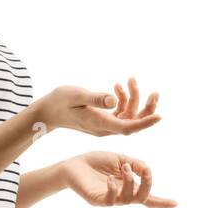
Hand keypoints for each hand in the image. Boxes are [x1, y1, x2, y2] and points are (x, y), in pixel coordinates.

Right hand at [35, 76, 161, 136]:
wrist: (48, 111)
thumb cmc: (59, 102)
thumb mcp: (76, 95)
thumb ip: (95, 98)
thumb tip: (113, 100)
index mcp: (100, 124)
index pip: (127, 128)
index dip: (144, 123)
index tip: (159, 116)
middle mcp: (105, 128)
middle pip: (133, 123)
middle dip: (146, 109)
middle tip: (155, 93)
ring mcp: (105, 124)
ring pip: (128, 115)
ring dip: (133, 98)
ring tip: (131, 80)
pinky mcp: (104, 119)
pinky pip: (120, 112)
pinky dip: (123, 99)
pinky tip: (119, 86)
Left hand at [62, 151, 177, 207]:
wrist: (73, 165)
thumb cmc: (96, 162)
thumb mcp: (120, 159)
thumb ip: (135, 164)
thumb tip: (148, 170)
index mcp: (128, 186)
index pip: (147, 197)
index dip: (161, 202)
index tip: (175, 204)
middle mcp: (121, 195)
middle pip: (142, 198)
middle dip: (148, 185)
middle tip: (147, 172)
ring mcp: (110, 199)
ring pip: (128, 199)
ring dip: (130, 182)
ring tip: (125, 168)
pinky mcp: (97, 200)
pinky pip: (111, 200)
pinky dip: (114, 189)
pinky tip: (111, 179)